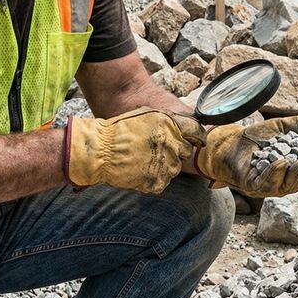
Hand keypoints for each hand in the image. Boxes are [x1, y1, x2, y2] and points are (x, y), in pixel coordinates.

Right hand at [66, 108, 206, 193]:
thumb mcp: (146, 115)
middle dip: (174, 152)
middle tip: (155, 151)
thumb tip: (185, 127)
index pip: (196, 131)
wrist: (100, 151)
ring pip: (174, 169)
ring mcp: (165, 164)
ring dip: (163, 166)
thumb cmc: (119, 130)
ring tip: (143, 160)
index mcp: (170, 124)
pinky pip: (162, 182)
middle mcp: (171, 144)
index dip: (197, 137)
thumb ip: (168, 121)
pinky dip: (153, 179)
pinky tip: (139, 171)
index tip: (197, 141)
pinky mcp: (157, 181)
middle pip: (185, 152)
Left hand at [192, 114, 297, 197]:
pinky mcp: (252, 185)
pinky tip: (282, 162)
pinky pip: (266, 183)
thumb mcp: (284, 128)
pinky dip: (275, 174)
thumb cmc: (257, 138)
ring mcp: (270, 185)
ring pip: (290, 185)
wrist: (228, 142)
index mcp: (297, 169)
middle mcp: (287, 180)